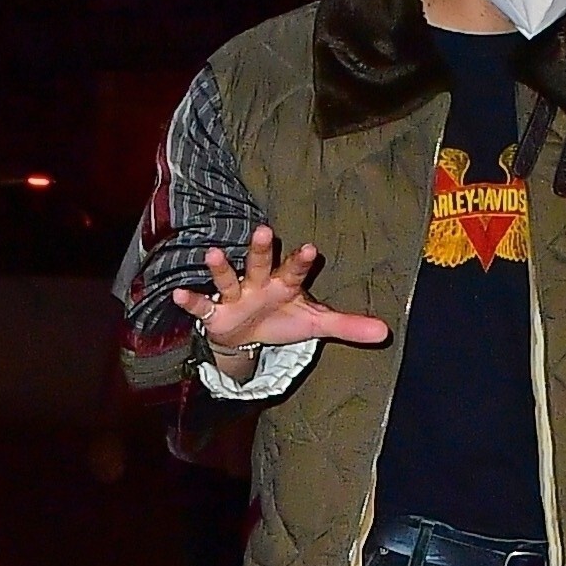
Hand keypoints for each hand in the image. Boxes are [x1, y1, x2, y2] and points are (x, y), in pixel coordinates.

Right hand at [172, 225, 389, 351]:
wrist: (248, 336)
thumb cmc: (283, 318)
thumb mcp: (316, 324)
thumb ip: (348, 325)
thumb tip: (386, 332)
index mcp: (285, 284)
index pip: (296, 269)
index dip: (302, 260)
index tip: (312, 248)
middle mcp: (259, 283)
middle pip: (260, 263)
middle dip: (260, 249)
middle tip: (262, 230)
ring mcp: (236, 295)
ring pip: (229, 278)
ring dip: (220, 268)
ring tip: (212, 253)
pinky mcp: (216, 313)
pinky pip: (203, 306)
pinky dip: (192, 302)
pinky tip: (179, 294)